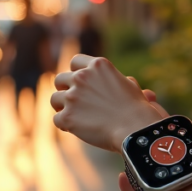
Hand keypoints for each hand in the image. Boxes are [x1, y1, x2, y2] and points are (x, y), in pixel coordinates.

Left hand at [50, 54, 164, 151]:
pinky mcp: (67, 116)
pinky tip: (75, 129)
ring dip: (62, 107)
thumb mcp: (130, 85)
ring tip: (74, 116)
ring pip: (55, 99)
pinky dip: (65, 125)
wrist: (134, 128)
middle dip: (65, 90)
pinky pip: (57, 119)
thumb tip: (126, 80)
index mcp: (98, 65)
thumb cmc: (137, 109)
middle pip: (60, 79)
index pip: (75, 61)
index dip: (76, 73)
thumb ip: (119, 80)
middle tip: (74, 101)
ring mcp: (73, 96)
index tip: (80, 84)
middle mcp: (82, 77)